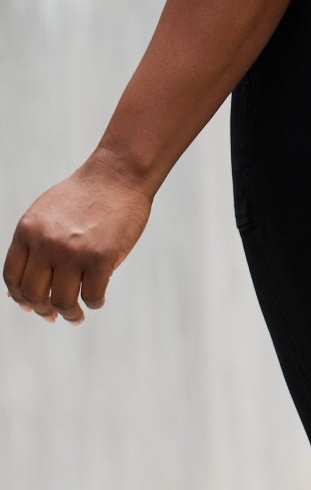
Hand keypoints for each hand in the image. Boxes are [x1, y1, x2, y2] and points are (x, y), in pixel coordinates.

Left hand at [4, 151, 151, 323]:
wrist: (119, 174)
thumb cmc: (84, 195)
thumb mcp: (45, 214)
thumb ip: (31, 247)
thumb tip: (16, 295)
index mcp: (28, 230)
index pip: (12, 278)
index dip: (20, 297)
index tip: (32, 306)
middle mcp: (46, 242)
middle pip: (34, 295)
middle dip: (43, 311)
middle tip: (53, 315)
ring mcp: (73, 251)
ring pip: (62, 302)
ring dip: (70, 315)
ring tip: (77, 316)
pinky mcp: (101, 257)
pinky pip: (92, 296)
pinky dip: (95, 303)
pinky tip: (97, 298)